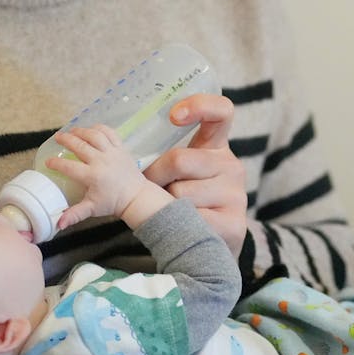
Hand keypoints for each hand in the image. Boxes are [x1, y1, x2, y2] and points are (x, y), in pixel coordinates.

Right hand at [46, 125, 171, 229]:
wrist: (135, 196)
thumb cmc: (112, 203)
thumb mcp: (92, 209)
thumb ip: (74, 215)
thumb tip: (58, 224)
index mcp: (92, 176)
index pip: (69, 167)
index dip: (56, 163)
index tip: (48, 161)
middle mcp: (102, 161)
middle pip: (80, 145)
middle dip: (66, 140)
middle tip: (56, 138)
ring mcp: (112, 152)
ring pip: (94, 135)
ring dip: (81, 131)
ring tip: (71, 131)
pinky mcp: (121, 148)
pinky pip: (110, 133)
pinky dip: (99, 128)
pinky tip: (90, 128)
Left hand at [143, 93, 247, 256]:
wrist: (211, 248)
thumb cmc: (187, 202)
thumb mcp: (181, 174)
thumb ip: (165, 157)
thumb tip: (117, 147)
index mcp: (217, 148)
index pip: (221, 111)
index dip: (199, 106)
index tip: (173, 115)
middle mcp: (231, 166)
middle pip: (181, 159)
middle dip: (156, 176)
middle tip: (152, 190)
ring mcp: (236, 195)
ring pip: (181, 193)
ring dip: (165, 205)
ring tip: (173, 212)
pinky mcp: (234, 224)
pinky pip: (190, 220)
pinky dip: (177, 226)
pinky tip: (184, 227)